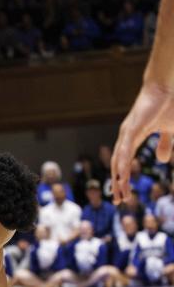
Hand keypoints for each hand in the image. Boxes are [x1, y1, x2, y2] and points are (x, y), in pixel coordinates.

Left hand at [112, 82, 173, 203]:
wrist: (167, 86)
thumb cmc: (168, 105)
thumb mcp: (169, 130)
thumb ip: (165, 144)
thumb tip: (161, 160)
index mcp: (132, 139)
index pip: (124, 163)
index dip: (122, 179)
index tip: (123, 195)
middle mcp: (125, 137)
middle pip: (117, 165)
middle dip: (117, 183)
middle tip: (117, 200)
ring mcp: (127, 132)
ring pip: (119, 160)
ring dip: (118, 177)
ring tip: (119, 192)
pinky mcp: (132, 127)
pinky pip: (125, 149)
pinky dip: (122, 163)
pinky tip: (121, 175)